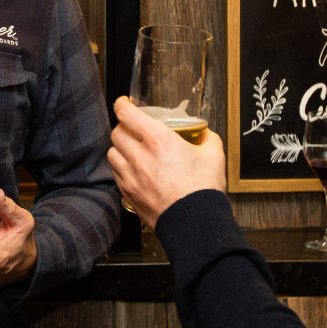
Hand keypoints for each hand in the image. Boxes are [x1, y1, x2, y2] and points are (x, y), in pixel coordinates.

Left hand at [107, 96, 226, 227]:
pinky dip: (122, 169)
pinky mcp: (129, 194)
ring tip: (133, 151)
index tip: (124, 102)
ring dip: (120, 149)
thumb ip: (208, 140)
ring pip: (112, 154)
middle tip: (133, 129)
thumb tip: (205, 135)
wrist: (196, 224)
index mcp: (159, 141)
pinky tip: (135, 171)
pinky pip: (117, 175)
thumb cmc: (203, 191)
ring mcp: (131, 177)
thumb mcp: (214, 156)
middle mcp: (140, 157)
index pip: (127, 114)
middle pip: (116, 133)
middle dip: (123, 128)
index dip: (122, 104)